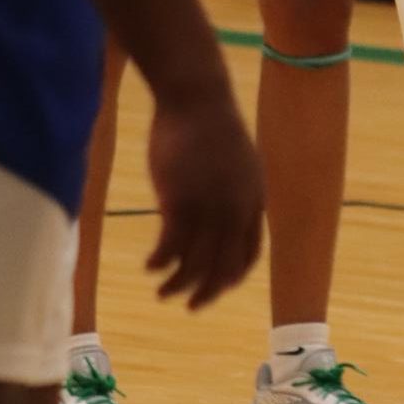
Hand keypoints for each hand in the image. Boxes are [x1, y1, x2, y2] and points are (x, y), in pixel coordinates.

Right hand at [146, 86, 261, 309]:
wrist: (196, 98)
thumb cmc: (210, 127)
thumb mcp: (236, 164)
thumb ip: (232, 195)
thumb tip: (217, 220)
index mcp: (254, 200)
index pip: (249, 254)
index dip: (232, 277)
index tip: (216, 289)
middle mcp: (236, 209)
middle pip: (223, 267)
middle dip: (206, 292)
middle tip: (188, 305)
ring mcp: (209, 207)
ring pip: (194, 264)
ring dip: (178, 285)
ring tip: (162, 291)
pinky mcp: (180, 201)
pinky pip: (170, 248)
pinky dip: (160, 263)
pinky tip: (149, 266)